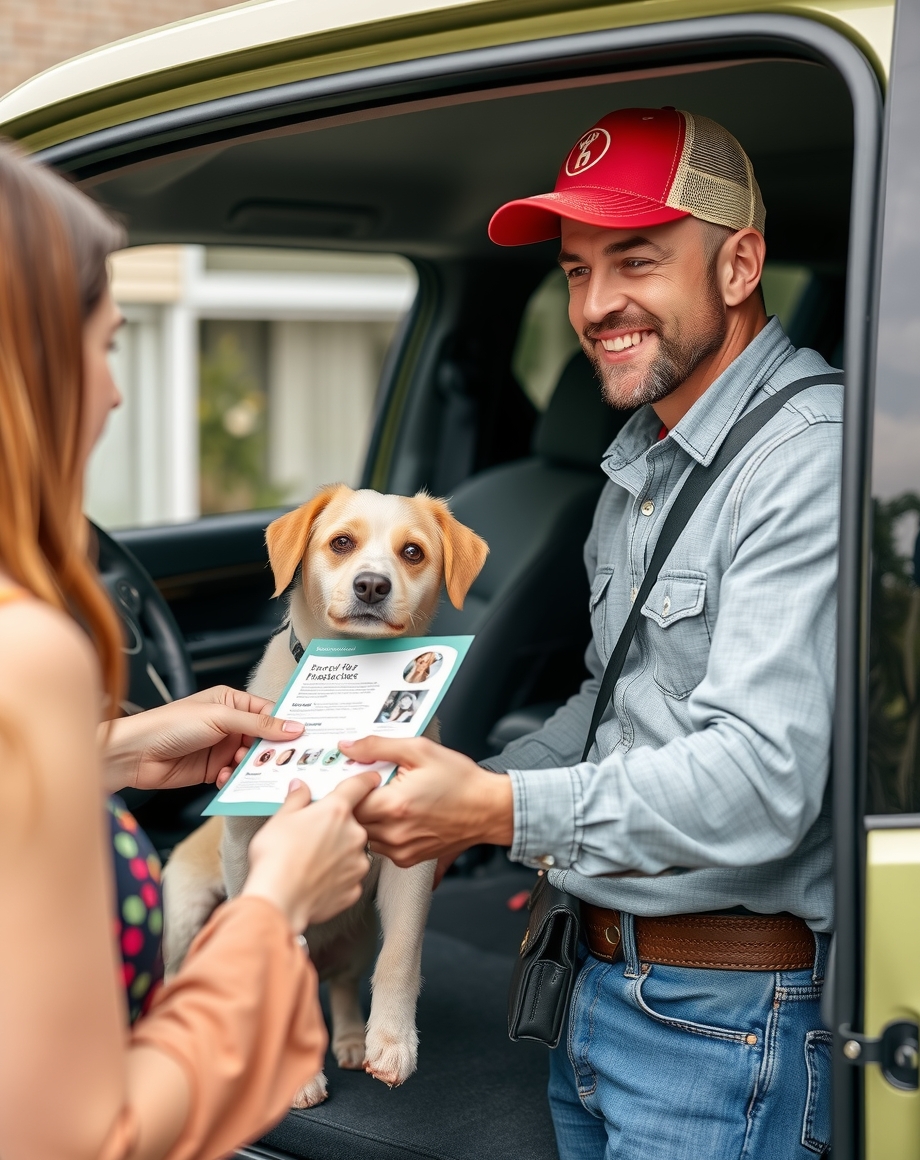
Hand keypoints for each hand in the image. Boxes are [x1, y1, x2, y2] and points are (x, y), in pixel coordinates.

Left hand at [101, 686, 304, 793]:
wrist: (135, 754)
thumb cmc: (170, 724)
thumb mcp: (220, 718)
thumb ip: (258, 724)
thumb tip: (293, 726)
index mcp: (232, 702)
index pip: (269, 712)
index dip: (287, 724)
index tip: (306, 736)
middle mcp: (230, 724)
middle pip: (264, 738)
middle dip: (273, 750)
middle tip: (286, 760)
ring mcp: (222, 747)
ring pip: (252, 759)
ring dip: (253, 766)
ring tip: (250, 770)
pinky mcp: (214, 770)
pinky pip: (236, 776)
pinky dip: (236, 779)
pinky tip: (227, 778)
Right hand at [243, 772, 379, 931]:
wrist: (279, 900)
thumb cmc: (276, 858)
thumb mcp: (280, 819)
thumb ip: (296, 799)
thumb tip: (300, 787)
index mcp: (336, 811)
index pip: (358, 786)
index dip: (366, 780)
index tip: (371, 778)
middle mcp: (354, 834)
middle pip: (351, 823)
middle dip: (336, 827)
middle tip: (313, 835)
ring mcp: (357, 862)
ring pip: (351, 851)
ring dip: (338, 852)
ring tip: (311, 861)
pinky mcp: (354, 887)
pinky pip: (348, 876)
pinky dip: (337, 877)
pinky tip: (318, 879)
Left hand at [341, 736, 512, 865]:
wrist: (488, 809)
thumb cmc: (460, 780)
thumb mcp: (419, 750)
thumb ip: (377, 747)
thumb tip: (347, 746)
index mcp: (394, 805)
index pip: (346, 801)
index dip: (347, 786)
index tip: (354, 776)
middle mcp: (394, 833)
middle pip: (351, 821)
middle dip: (354, 803)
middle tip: (368, 787)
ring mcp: (400, 850)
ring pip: (363, 836)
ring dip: (366, 819)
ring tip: (384, 801)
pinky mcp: (407, 859)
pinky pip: (379, 846)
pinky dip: (381, 832)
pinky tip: (396, 817)